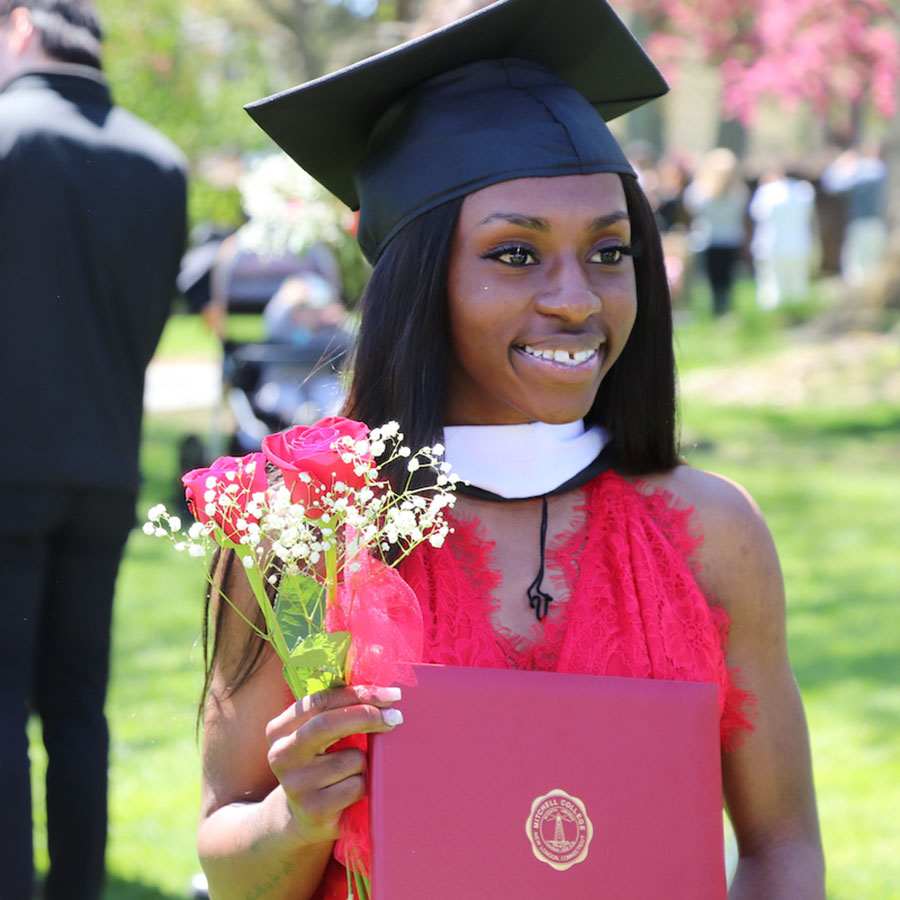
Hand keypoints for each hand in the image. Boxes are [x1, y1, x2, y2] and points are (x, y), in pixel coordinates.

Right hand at [265, 685, 402, 845]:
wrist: (303, 818)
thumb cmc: (321, 764)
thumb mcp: (319, 736)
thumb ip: (337, 711)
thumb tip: (381, 692)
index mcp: (279, 729)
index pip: (320, 701)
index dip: (357, 694)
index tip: (389, 695)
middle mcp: (281, 755)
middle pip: (328, 724)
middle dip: (367, 716)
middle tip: (396, 716)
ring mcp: (295, 785)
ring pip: (350, 758)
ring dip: (366, 761)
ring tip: (354, 771)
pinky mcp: (314, 810)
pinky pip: (357, 786)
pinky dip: (365, 784)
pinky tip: (352, 791)